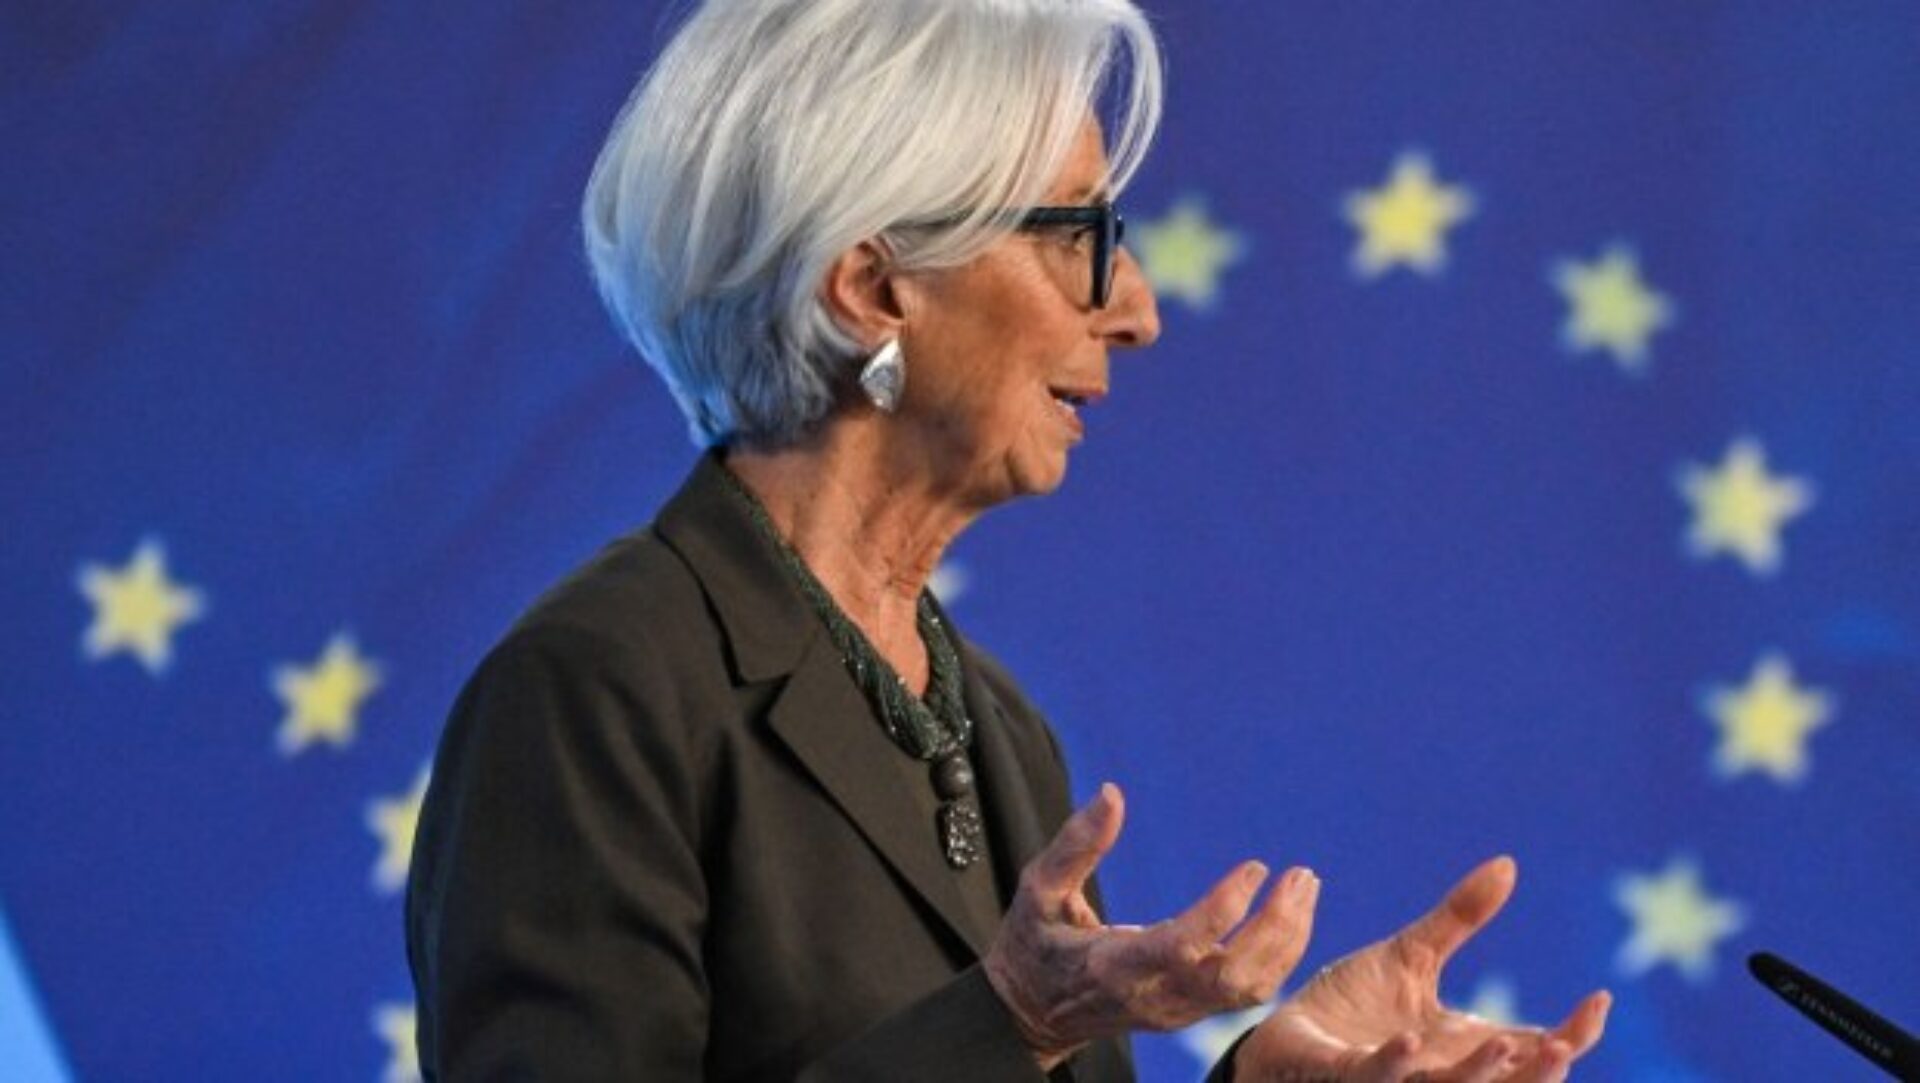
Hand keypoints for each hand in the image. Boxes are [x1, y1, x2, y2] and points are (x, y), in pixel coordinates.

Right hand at [983, 784, 1320, 1068]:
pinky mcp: (1188, 1012)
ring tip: (1305, 888)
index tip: (1256, 866)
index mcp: (1114, 966)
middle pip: (1234, 975)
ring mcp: (1176, 1010)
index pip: (1184, 946)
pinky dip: (1278, 956)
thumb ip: (1075, 844)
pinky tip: (1289, 917)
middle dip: (1276, 927)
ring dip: (1287, 941)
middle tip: (1301, 875)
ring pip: (1249, 989)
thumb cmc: (1031, 944)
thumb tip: (1111, 793)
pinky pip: (1245, 992)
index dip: (1226, 909)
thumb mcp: (1037, 889)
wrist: (1029, 1013)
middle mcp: (1154, 995)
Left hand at [1236, 857, 1610, 1081]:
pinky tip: (1407, 1044)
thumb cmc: (1351, 1007)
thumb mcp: (1411, 956)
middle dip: (1539, 1074)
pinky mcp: (1342, 1077)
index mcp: (1460, 1048)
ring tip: (1505, 1047)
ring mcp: (1393, 1080)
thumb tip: (1508, 863)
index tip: (1600, 998)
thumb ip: (1459, 919)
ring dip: (1478, 1075)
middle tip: (1563, 1046)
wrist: (1284, 1030)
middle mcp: (1437, 1072)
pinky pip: (1373, 1079)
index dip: (1574, 1034)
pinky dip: (1393, 1066)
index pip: (1533, 1051)